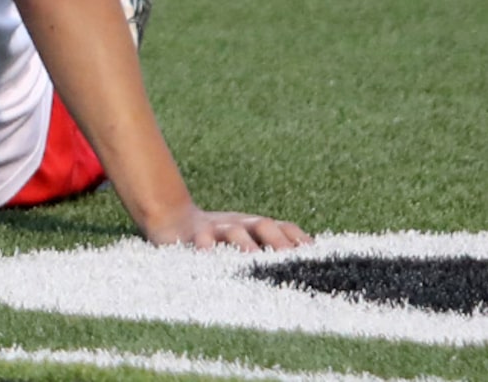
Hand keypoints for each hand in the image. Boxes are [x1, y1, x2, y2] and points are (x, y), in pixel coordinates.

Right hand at [143, 209, 310, 251]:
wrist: (172, 219)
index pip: (285, 228)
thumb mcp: (245, 240)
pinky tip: (209, 257)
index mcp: (257, 226)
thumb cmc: (218, 239)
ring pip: (234, 231)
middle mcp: (240, 223)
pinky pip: (201, 239)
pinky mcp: (192, 234)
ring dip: (245, 244)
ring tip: (253, 259)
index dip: (300, 240)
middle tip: (291, 260)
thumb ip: (269, 249)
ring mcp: (217, 227)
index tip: (315, 256)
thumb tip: (305, 268)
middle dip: (278, 242)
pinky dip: (206, 247)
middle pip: (264, 225)